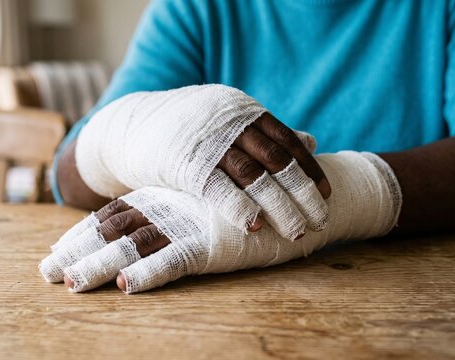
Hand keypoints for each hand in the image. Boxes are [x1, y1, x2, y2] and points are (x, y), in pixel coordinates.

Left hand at [40, 187, 300, 292]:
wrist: (291, 191)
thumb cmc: (242, 201)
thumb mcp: (200, 202)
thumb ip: (173, 207)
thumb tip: (144, 224)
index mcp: (162, 196)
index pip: (112, 215)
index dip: (80, 235)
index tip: (53, 254)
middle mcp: (167, 207)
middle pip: (112, 230)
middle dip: (76, 252)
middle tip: (45, 273)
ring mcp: (187, 223)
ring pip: (134, 246)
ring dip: (100, 266)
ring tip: (71, 285)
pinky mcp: (212, 243)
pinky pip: (174, 260)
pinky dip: (150, 272)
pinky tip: (127, 286)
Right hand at [75, 84, 330, 239]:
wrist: (128, 127)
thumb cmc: (184, 130)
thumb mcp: (226, 122)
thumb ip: (267, 133)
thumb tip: (311, 141)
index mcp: (243, 112)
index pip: (287, 141)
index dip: (310, 170)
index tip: (327, 195)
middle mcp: (230, 123)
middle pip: (278, 161)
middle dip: (302, 193)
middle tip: (321, 221)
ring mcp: (208, 142)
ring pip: (255, 176)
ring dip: (279, 206)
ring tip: (297, 232)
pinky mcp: (185, 164)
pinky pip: (219, 188)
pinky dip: (240, 207)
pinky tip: (256, 226)